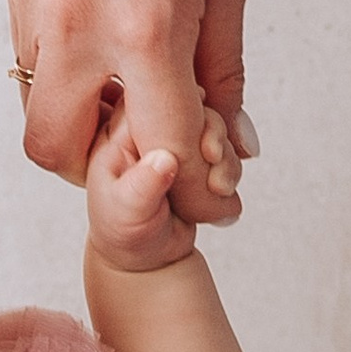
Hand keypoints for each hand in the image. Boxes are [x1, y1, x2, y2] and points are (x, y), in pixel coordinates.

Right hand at [4, 0, 256, 231]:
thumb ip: (222, 68)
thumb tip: (234, 143)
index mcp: (143, 25)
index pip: (158, 153)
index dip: (192, 189)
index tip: (212, 189)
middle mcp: (74, 21)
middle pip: (60, 156)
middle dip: (102, 169)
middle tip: (148, 143)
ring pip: (32, 107)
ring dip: (77, 119)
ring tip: (126, 86)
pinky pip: (25, 52)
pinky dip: (60, 68)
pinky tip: (100, 34)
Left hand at [86, 90, 225, 275]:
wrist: (147, 254)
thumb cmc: (124, 232)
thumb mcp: (126, 213)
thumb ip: (142, 186)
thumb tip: (165, 159)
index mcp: (120, 131)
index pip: (153, 97)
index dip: (183, 112)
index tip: (200, 144)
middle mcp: (150, 127)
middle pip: (192, 103)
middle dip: (212, 132)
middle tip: (214, 160)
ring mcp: (176, 139)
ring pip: (213, 125)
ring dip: (225, 156)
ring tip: (217, 187)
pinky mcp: (198, 153)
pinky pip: (225, 146)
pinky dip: (230, 167)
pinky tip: (221, 190)